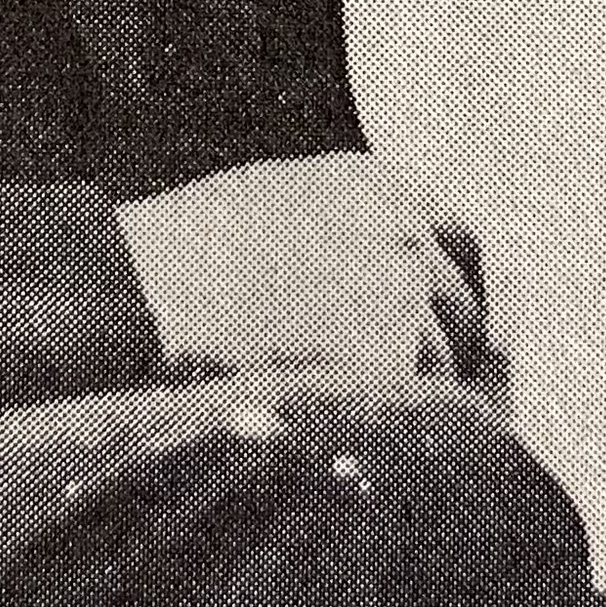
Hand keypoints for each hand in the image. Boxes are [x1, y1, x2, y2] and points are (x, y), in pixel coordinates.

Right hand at [116, 151, 493, 385]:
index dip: (457, 291)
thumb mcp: (281, 204)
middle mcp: (403, 233)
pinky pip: (415, 403)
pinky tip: (338, 417)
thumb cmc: (187, 257)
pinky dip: (388, 419)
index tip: (453, 327)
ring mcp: (400, 294)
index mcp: (379, 187)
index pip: (463, 241)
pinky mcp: (385, 356)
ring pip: (443, 362)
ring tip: (342, 401)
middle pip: (463, 307)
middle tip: (401, 386)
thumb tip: (389, 283)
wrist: (142, 292)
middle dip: (443, 348)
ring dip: (410, 390)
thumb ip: (350, 228)